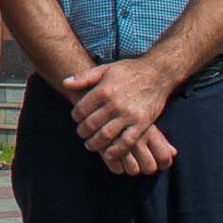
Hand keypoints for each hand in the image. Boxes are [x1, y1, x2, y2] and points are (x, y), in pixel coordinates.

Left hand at [60, 59, 175, 165]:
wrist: (157, 73)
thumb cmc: (129, 70)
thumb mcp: (105, 69)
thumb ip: (85, 77)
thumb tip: (65, 83)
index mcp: (104, 90)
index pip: (82, 109)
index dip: (75, 117)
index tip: (76, 119)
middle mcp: (115, 103)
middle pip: (91, 124)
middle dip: (83, 132)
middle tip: (82, 134)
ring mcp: (129, 115)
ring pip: (106, 135)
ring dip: (95, 143)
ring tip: (90, 145)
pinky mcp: (142, 124)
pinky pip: (126, 142)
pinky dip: (116, 151)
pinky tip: (108, 154)